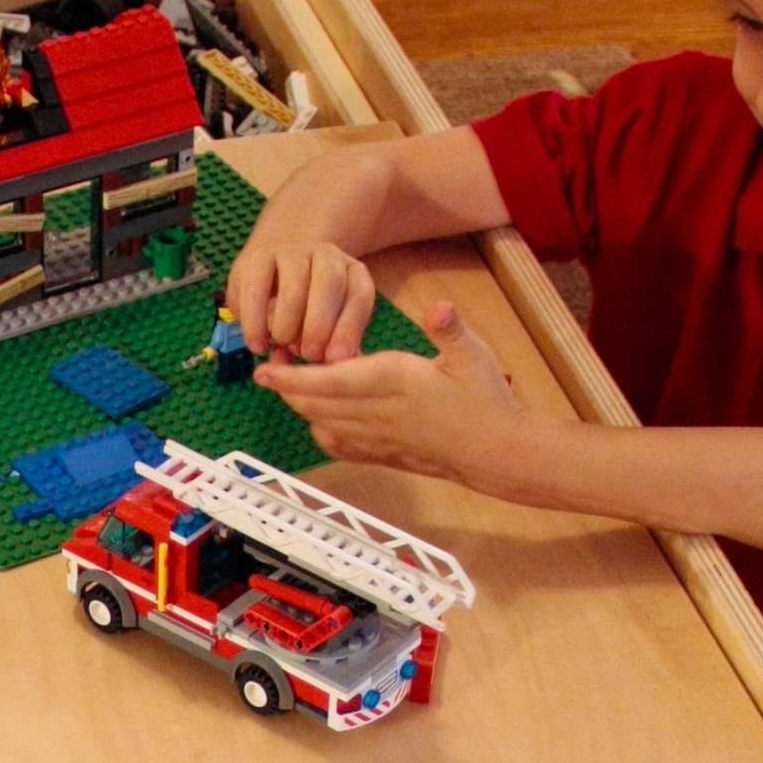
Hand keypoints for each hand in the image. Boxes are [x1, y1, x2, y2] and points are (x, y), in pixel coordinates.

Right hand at [232, 226, 377, 361]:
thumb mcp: (329, 323)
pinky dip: (256, 325)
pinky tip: (258, 346)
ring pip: (292, 289)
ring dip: (287, 327)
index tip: (337, 359)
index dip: (349, 329)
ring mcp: (289, 252)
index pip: (359, 294)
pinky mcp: (254, 259)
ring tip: (281, 346)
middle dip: (319, 325)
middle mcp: (325, 254)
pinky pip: (255, 293)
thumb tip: (333, 366)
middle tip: (309, 354)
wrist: (274, 264)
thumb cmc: (308, 307)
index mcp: (351, 271)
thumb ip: (333, 346)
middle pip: (329, 282)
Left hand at [256, 301, 521, 482]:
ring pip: (324, 425)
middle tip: (269, 369)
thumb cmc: (487, 401)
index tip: (265, 370)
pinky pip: (340, 446)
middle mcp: (381, 413)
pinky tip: (319, 418)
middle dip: (287, 389)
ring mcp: (380, 438)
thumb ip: (451, 329)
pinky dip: (321, 431)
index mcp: (398, 382)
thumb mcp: (474, 354)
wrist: (498, 452)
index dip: (294, 377)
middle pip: (317, 404)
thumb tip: (439, 308)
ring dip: (302, 407)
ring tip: (288, 386)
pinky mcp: (384, 454)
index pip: (334, 380)